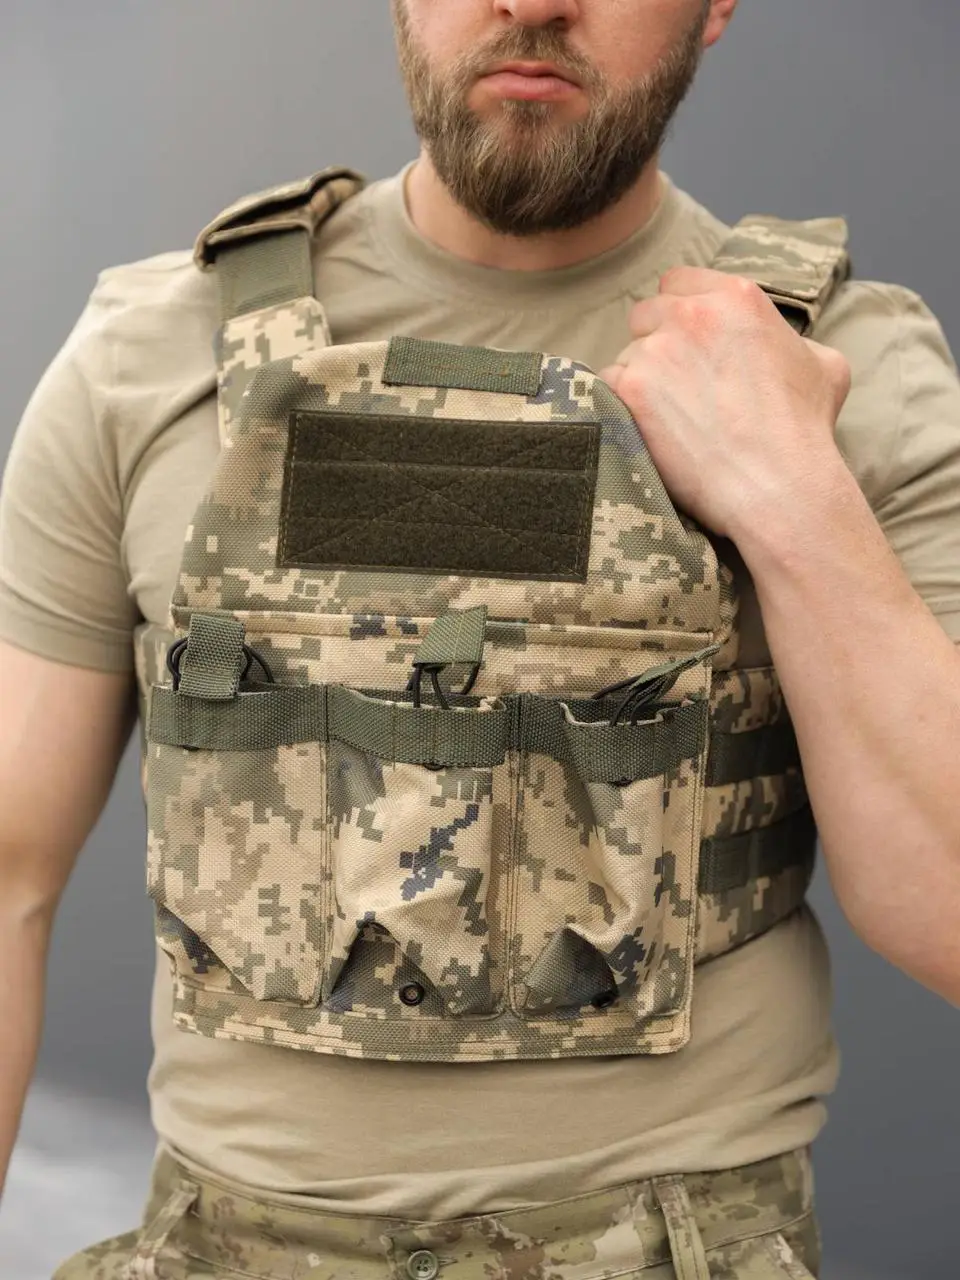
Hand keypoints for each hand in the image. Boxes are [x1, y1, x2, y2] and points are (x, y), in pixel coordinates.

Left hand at [599, 268, 851, 540]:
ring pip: (627, 353)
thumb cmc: (804, 430)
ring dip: (641, 378)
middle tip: (675, 383)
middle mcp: (691, 315)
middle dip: (656, 342)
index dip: (678, 312)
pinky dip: (621, 404)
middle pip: (646, 314)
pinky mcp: (632, 390)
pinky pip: (608, 385)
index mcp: (737, 297)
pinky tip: (648, 427)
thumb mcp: (824, 364)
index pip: (678, 283)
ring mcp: (657, 351)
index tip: (685, 341)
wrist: (777, 484)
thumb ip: (790, 340)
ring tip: (669, 416)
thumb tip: (778, 345)